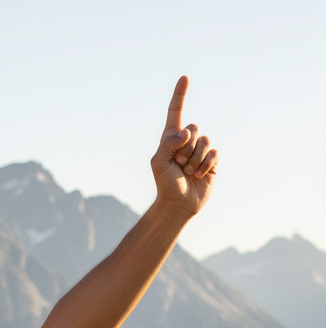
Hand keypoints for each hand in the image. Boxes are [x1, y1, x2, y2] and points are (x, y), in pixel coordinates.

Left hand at [150, 76, 218, 218]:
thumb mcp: (159, 163)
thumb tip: (186, 132)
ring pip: (205, 141)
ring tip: (187, 171)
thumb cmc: (165, 183)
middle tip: (178, 163)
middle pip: (193, 128)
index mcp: (170, 138)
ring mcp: (200, 150)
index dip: (180, 95)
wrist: (178, 204)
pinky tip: (199, 174)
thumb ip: (168, 144)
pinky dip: (205, 164)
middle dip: (185, 147)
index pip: (175, 112)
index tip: (185, 77)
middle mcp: (186, 141)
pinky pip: (214, 152)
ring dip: (195, 158)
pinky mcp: (212, 160)